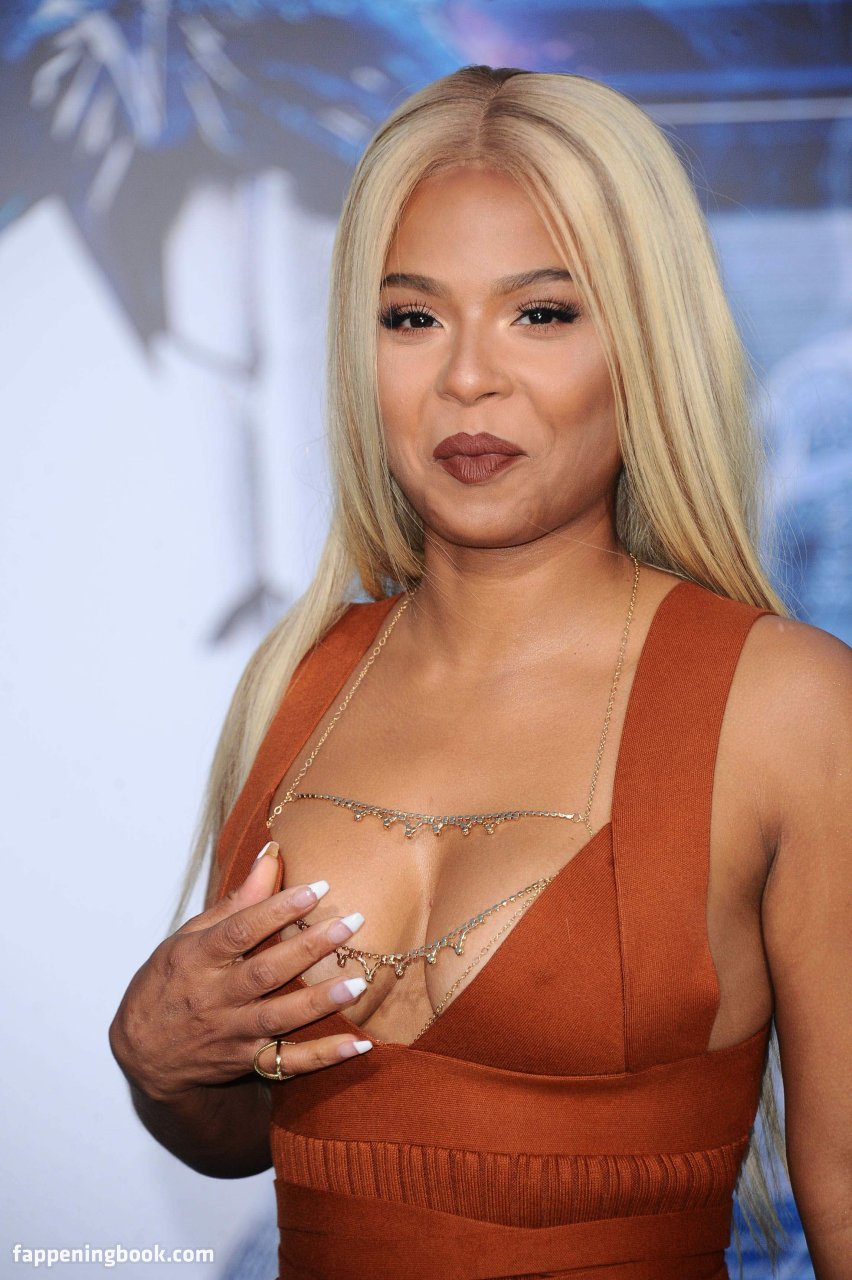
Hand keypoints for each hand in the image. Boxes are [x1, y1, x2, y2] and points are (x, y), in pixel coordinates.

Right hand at [108, 843, 371, 1101]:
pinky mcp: (246, 1062)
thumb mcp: (190, 938)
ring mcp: (231, 1033)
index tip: (318, 887)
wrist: (143, 1053)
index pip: (240, 930)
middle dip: (310, 947)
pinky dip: (325, 1056)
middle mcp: (214, 997)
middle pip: (265, 972)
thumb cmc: (170, 981)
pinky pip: (289, 1063)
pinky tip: (359, 1044)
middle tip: (352, 923)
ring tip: (358, 984)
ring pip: (279, 1018)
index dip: (278, 909)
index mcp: (197, 958)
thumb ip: (236, 901)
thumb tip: (271, 855)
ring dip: (321, 1003)